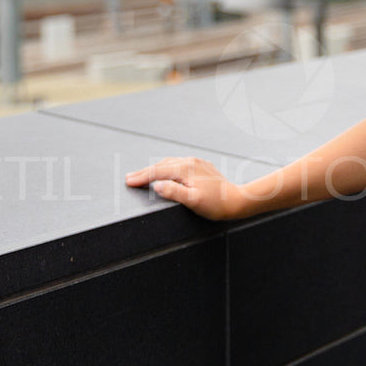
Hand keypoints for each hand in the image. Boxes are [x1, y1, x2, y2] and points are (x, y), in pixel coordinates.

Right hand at [124, 157, 247, 220]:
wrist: (237, 200)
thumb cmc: (216, 204)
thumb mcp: (193, 201)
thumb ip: (174, 192)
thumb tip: (157, 185)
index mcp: (186, 169)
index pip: (158, 172)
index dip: (142, 177)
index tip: (128, 181)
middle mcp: (190, 161)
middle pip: (161, 165)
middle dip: (145, 172)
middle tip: (129, 178)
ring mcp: (196, 162)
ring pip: (169, 163)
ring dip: (155, 169)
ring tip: (142, 176)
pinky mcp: (201, 166)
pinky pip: (178, 164)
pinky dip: (166, 168)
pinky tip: (164, 173)